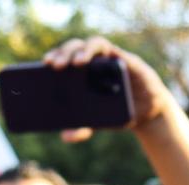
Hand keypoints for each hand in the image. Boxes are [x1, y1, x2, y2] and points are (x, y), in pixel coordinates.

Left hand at [42, 37, 173, 140]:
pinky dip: (102, 54)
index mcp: (80, 75)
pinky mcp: (124, 59)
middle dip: (63, 53)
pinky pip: (111, 50)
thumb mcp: (96, 123)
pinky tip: (98, 61)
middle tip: (54, 66)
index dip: (53, 58)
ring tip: (76, 63)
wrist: (147, 112)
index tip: (42, 66)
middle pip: (74, 48)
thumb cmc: (116, 112)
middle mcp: (93, 62)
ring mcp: (109, 59)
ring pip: (91, 44)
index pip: (63, 59)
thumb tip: (65, 136)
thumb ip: (81, 129)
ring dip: (82, 50)